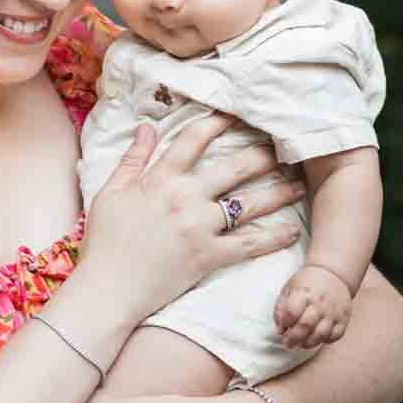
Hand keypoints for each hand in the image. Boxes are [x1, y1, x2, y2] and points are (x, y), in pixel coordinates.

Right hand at [78, 112, 305, 320]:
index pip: (194, 139)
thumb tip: (147, 126)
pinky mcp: (209, 257)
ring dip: (278, 193)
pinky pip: (249, 245)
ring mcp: (200, 227)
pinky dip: (273, 238)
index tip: (236, 114)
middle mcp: (185, 198)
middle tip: (282, 147)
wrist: (108, 288)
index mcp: (160, 179)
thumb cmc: (104, 241)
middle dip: (262, 155)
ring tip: (298, 185)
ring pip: (249, 204)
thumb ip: (133, 158)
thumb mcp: (110, 192)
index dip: (217, 122)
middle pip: (234, 168)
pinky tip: (292, 230)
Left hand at [275, 264, 351, 346]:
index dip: (284, 324)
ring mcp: (333, 312)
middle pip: (305, 326)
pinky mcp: (343, 319)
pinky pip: (335, 336)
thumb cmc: (307, 283)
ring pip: (321, 334)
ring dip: (308, 343)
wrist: (333, 274)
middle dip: (294, 339)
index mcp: (303, 293)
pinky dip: (325, 341)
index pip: (291, 313)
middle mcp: (319, 303)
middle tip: (287, 344)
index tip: (281, 330)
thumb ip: (280, 309)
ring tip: (301, 344)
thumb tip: (279, 330)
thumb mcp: (289, 289)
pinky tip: (317, 339)